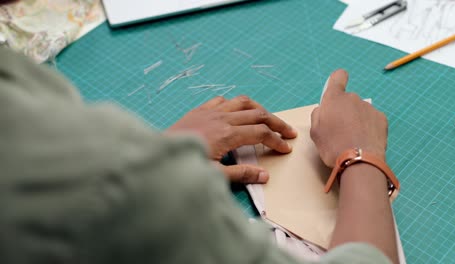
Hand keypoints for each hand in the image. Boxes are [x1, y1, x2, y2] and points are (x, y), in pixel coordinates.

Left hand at [167, 95, 296, 182]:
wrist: (158, 155)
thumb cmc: (185, 166)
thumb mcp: (214, 175)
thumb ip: (241, 174)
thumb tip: (265, 175)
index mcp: (228, 134)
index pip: (261, 134)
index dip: (277, 141)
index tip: (286, 149)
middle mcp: (222, 118)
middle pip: (258, 114)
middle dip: (276, 123)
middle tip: (288, 132)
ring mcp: (210, 111)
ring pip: (242, 102)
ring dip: (259, 109)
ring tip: (268, 117)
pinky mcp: (199, 110)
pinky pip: (222, 100)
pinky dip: (234, 104)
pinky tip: (236, 112)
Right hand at [310, 69, 387, 167]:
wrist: (359, 161)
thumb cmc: (332, 146)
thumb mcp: (315, 132)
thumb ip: (318, 115)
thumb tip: (323, 110)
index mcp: (334, 98)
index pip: (338, 77)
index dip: (337, 80)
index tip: (337, 88)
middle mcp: (353, 98)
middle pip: (348, 100)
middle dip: (344, 111)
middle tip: (340, 130)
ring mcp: (369, 107)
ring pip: (360, 111)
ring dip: (357, 120)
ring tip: (353, 139)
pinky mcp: (382, 118)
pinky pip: (372, 120)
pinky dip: (369, 128)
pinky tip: (364, 141)